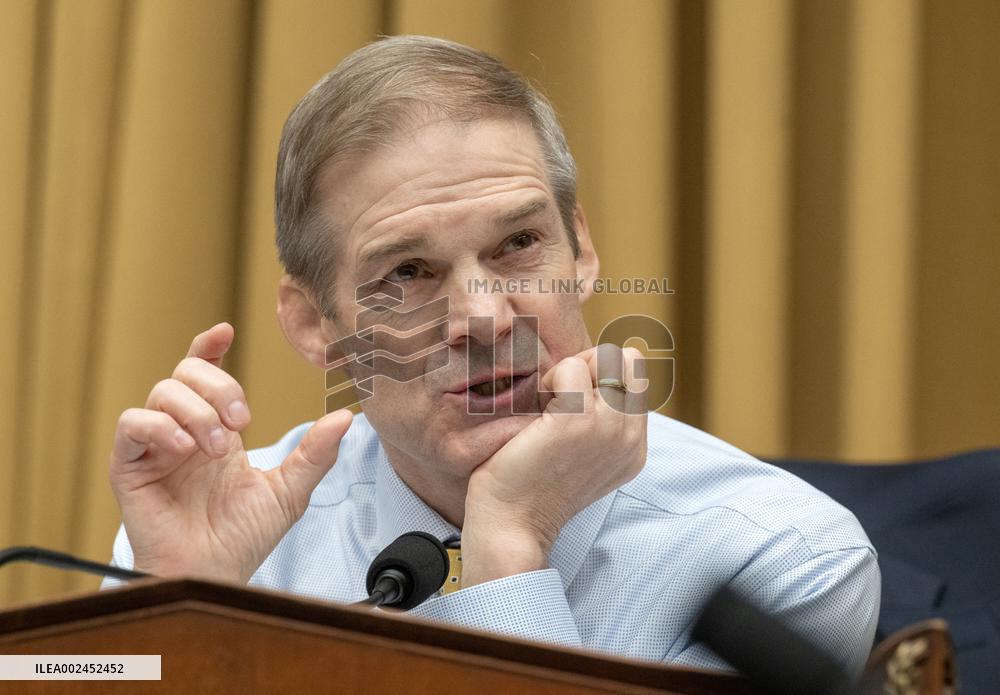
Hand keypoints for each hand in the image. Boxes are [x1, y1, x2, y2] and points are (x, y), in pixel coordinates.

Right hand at [108, 322, 352, 582]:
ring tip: (219, 447)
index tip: (226, 330)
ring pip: (163, 391)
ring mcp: (154, 446)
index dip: (210, 346)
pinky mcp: (128, 466)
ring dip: (196, 411)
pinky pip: (132, 423)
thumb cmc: (245, 535)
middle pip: (185, 372)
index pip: (205, 372)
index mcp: (216, 428)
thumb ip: (315, 453)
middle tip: (242, 421)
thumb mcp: (289, 490)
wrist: (216, 574)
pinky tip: (186, 448)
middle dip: (218, 386)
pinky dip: (160, 426)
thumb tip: (346, 416)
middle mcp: (182, 430)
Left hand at [461, 344, 647, 586]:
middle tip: (559, 396)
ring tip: (547, 405)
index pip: (636, 377)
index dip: (599, 375)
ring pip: (605, 356)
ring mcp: (609, 428)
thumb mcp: (581, 454)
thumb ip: (600, 422)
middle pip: (627, 359)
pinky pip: (570, 367)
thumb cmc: (531, 486)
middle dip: (591, 364)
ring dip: (569, 371)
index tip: (570, 401)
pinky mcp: (577, 421)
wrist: (511, 526)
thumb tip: (590, 374)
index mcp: (635, 446)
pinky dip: (549, 379)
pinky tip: (536, 413)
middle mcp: (630, 437)